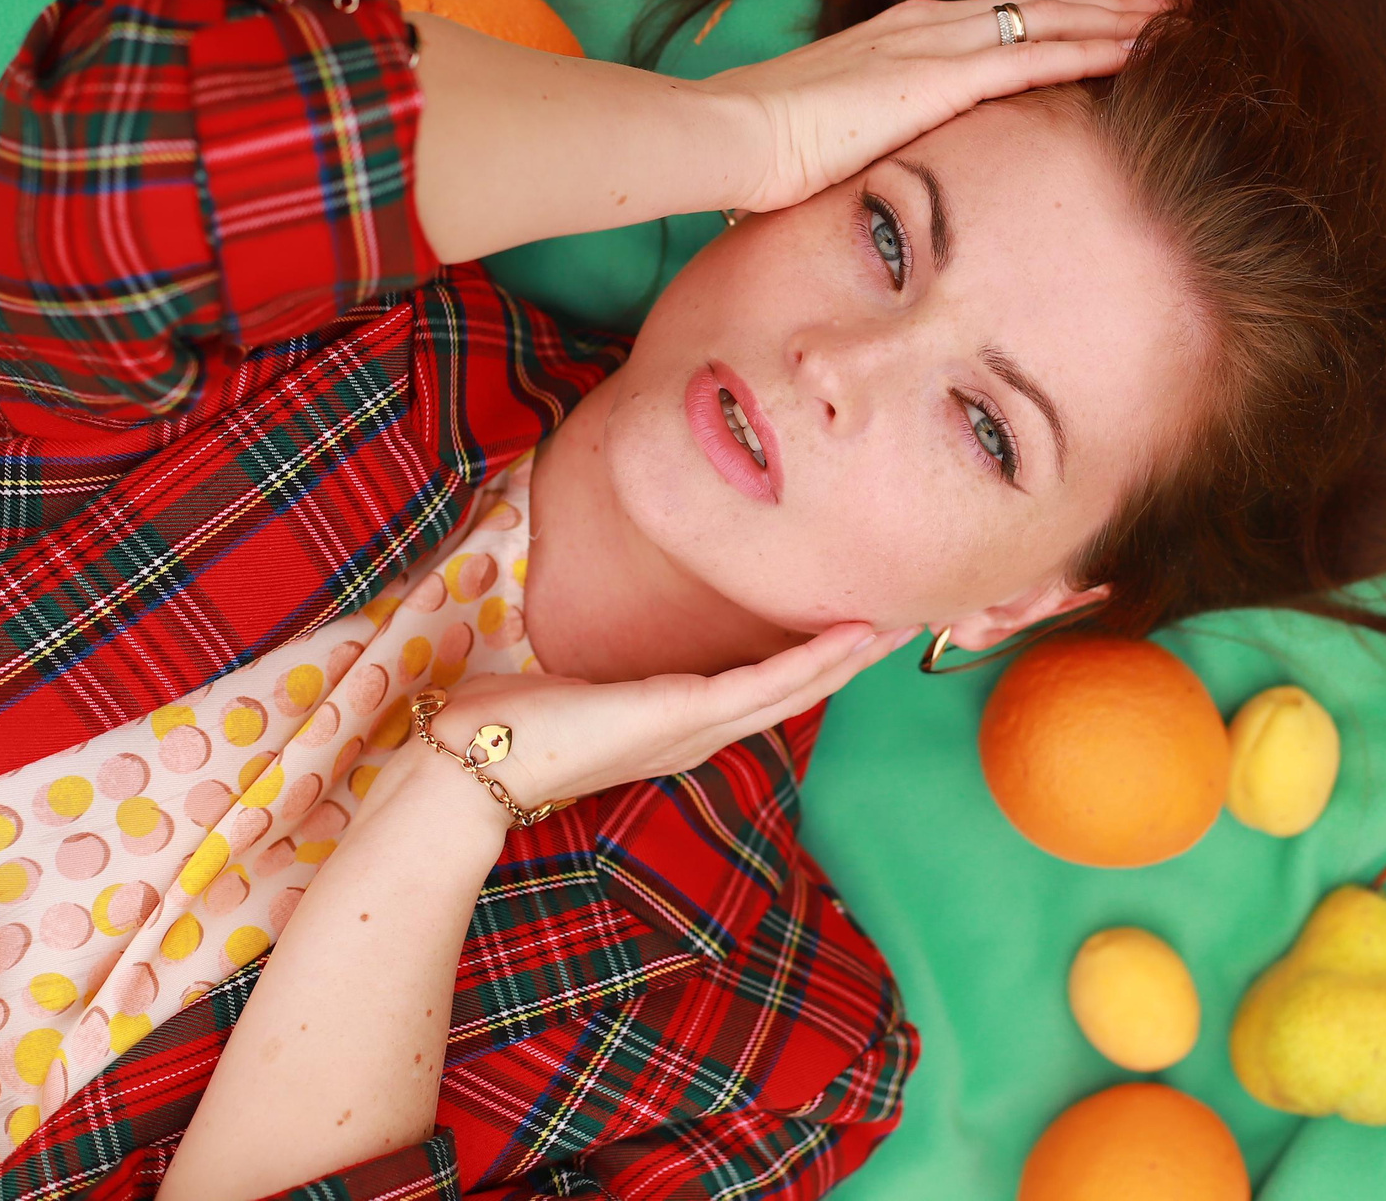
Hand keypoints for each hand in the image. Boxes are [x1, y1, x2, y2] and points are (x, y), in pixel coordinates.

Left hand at [390, 624, 918, 821]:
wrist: (474, 766)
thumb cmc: (509, 725)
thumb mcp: (571, 689)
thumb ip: (601, 677)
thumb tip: (594, 656)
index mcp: (678, 725)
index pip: (763, 688)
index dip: (817, 659)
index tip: (859, 624)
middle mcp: (699, 733)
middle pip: (797, 690)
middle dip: (855, 655)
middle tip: (911, 618)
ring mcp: (696, 728)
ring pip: (795, 688)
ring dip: (852, 656)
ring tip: (904, 622)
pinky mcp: (684, 714)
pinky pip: (764, 683)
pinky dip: (813, 659)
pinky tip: (853, 634)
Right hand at [700, 0, 1171, 213]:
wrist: (731, 134)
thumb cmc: (764, 148)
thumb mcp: (834, 136)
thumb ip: (874, 137)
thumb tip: (883, 168)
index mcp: (905, 37)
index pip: (1004, 20)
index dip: (1063, 16)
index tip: (1112, 20)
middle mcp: (930, 25)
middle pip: (1042, 5)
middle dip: (1111, 4)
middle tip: (1173, 3)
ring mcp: (938, 43)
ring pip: (1054, 19)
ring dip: (1120, 18)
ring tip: (1177, 17)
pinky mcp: (945, 75)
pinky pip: (1040, 56)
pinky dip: (1096, 49)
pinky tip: (1140, 51)